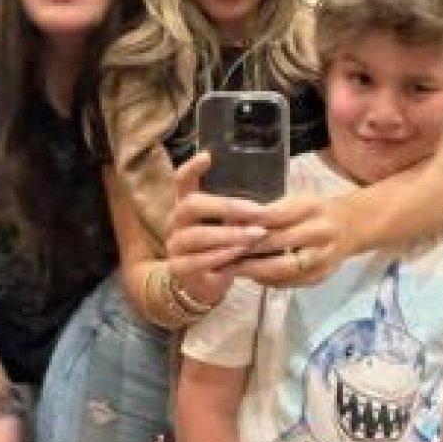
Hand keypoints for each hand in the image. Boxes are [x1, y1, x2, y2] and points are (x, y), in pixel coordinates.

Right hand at [166, 152, 268, 306]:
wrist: (203, 286)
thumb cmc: (221, 248)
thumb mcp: (228, 227)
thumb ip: (237, 213)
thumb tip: (267, 199)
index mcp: (187, 206)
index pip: (182, 180)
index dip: (192, 168)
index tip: (208, 156)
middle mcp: (176, 222)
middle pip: (191, 205)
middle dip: (226, 206)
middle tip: (256, 211)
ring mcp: (174, 245)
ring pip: (196, 235)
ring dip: (229, 234)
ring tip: (256, 235)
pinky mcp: (178, 268)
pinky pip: (197, 261)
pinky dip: (220, 256)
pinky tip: (238, 254)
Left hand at [235, 192, 349, 286]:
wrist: (352, 226)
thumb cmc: (314, 210)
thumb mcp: (295, 200)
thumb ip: (268, 211)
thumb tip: (230, 221)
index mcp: (311, 207)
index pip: (276, 215)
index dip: (249, 223)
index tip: (224, 228)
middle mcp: (320, 232)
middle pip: (278, 243)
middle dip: (246, 249)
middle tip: (220, 253)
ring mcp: (323, 258)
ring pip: (283, 269)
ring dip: (254, 270)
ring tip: (231, 268)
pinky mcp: (321, 276)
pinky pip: (290, 282)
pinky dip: (268, 280)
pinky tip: (251, 276)